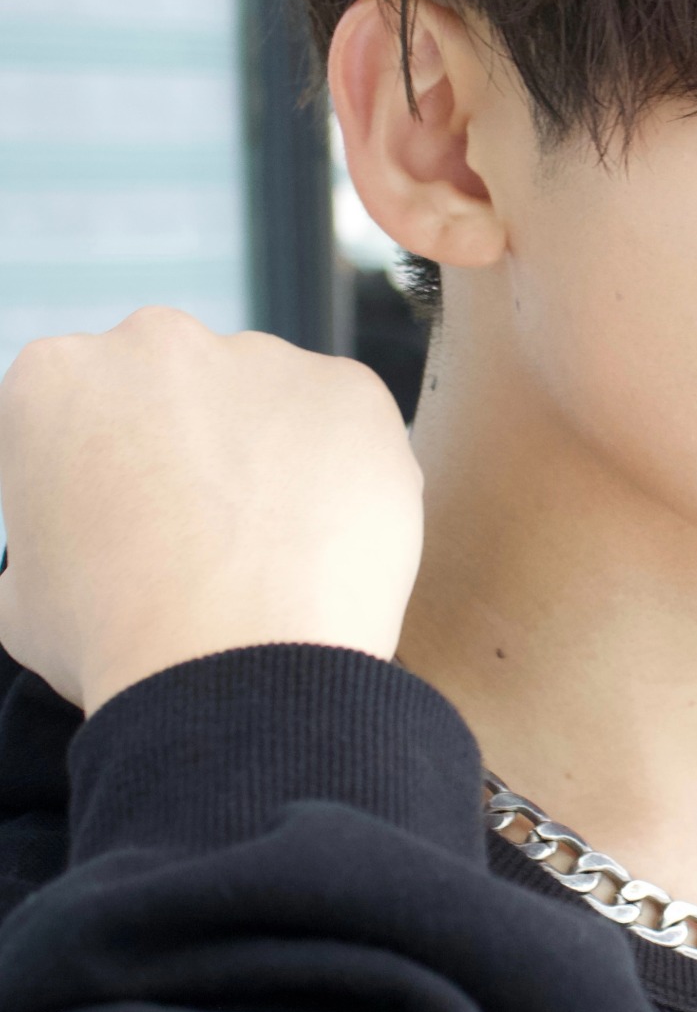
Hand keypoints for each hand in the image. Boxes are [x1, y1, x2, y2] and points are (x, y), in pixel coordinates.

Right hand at [0, 308, 423, 714]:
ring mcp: (261, 357)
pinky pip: (345, 425)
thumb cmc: (117, 643)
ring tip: (273, 549)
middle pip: (177, 388)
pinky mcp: (349, 388)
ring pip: (266, 401)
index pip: (83, 409)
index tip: (127, 521)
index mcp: (57, 378)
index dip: (106, 471)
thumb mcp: (24, 596)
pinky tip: (326, 539)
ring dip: (269, 456)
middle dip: (189, 445)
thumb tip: (76, 548)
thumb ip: (49, 539)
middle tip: (204, 535)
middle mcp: (156, 342)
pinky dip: (343, 473)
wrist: (233, 668)